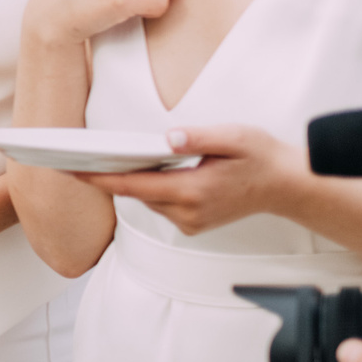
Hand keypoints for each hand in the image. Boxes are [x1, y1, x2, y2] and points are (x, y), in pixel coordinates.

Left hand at [86, 124, 305, 234]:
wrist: (289, 187)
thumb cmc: (263, 158)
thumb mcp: (235, 137)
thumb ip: (200, 137)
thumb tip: (168, 138)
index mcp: (194, 191)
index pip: (134, 186)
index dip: (100, 179)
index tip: (72, 171)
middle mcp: (188, 212)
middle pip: (136, 193)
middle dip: (110, 176)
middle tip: (81, 156)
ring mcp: (190, 222)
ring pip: (148, 199)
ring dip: (136, 181)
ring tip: (115, 158)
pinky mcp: (192, 224)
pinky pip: (161, 205)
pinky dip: (153, 188)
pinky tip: (152, 171)